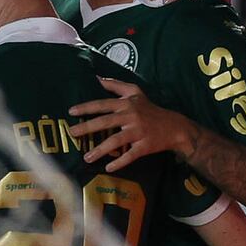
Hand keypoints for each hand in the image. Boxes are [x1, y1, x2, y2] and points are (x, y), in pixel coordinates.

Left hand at [68, 78, 197, 171]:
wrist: (174, 126)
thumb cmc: (150, 109)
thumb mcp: (135, 92)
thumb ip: (116, 85)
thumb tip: (98, 78)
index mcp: (126, 104)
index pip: (103, 104)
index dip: (86, 107)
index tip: (71, 111)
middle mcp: (131, 116)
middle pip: (106, 122)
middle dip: (87, 127)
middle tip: (72, 133)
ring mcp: (138, 132)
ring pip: (116, 141)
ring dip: (100, 150)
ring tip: (86, 158)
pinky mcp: (145, 146)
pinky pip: (130, 155)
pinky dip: (119, 162)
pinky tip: (108, 167)